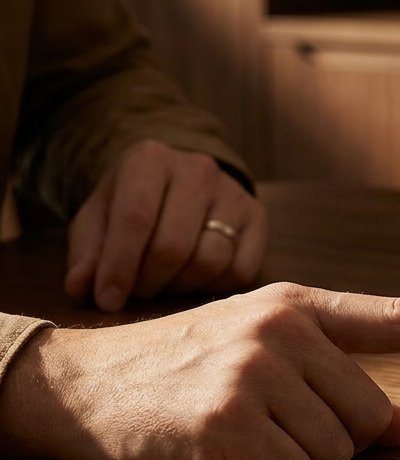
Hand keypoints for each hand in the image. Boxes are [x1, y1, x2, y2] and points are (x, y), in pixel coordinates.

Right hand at [0, 283, 399, 459]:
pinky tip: (227, 456)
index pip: (399, 317)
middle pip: (372, 415)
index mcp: (298, 306)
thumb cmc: (181, 370)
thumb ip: (334, 379)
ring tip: (245, 435)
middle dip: (338, 439)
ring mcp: (255, 370)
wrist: (81, 384)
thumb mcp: (262, 357)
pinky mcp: (228, 418)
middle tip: (276, 427)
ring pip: (338, 452)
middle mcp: (283, 329)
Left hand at [65, 140, 267, 311]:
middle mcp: (197, 169)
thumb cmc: (133, 206)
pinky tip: (195, 278)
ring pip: (209, 261)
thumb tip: (82, 289)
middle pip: (173, 246)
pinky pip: (239, 271)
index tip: (107, 301)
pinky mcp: (257, 218)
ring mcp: (233, 193)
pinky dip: (213, 286)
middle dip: (149, 281)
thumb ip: (87, 255)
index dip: (119, 266)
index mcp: (149, 159)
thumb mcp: (98, 221)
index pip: (134, 218)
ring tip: (164, 282)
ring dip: (180, 286)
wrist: (181, 186)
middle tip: (137, 291)